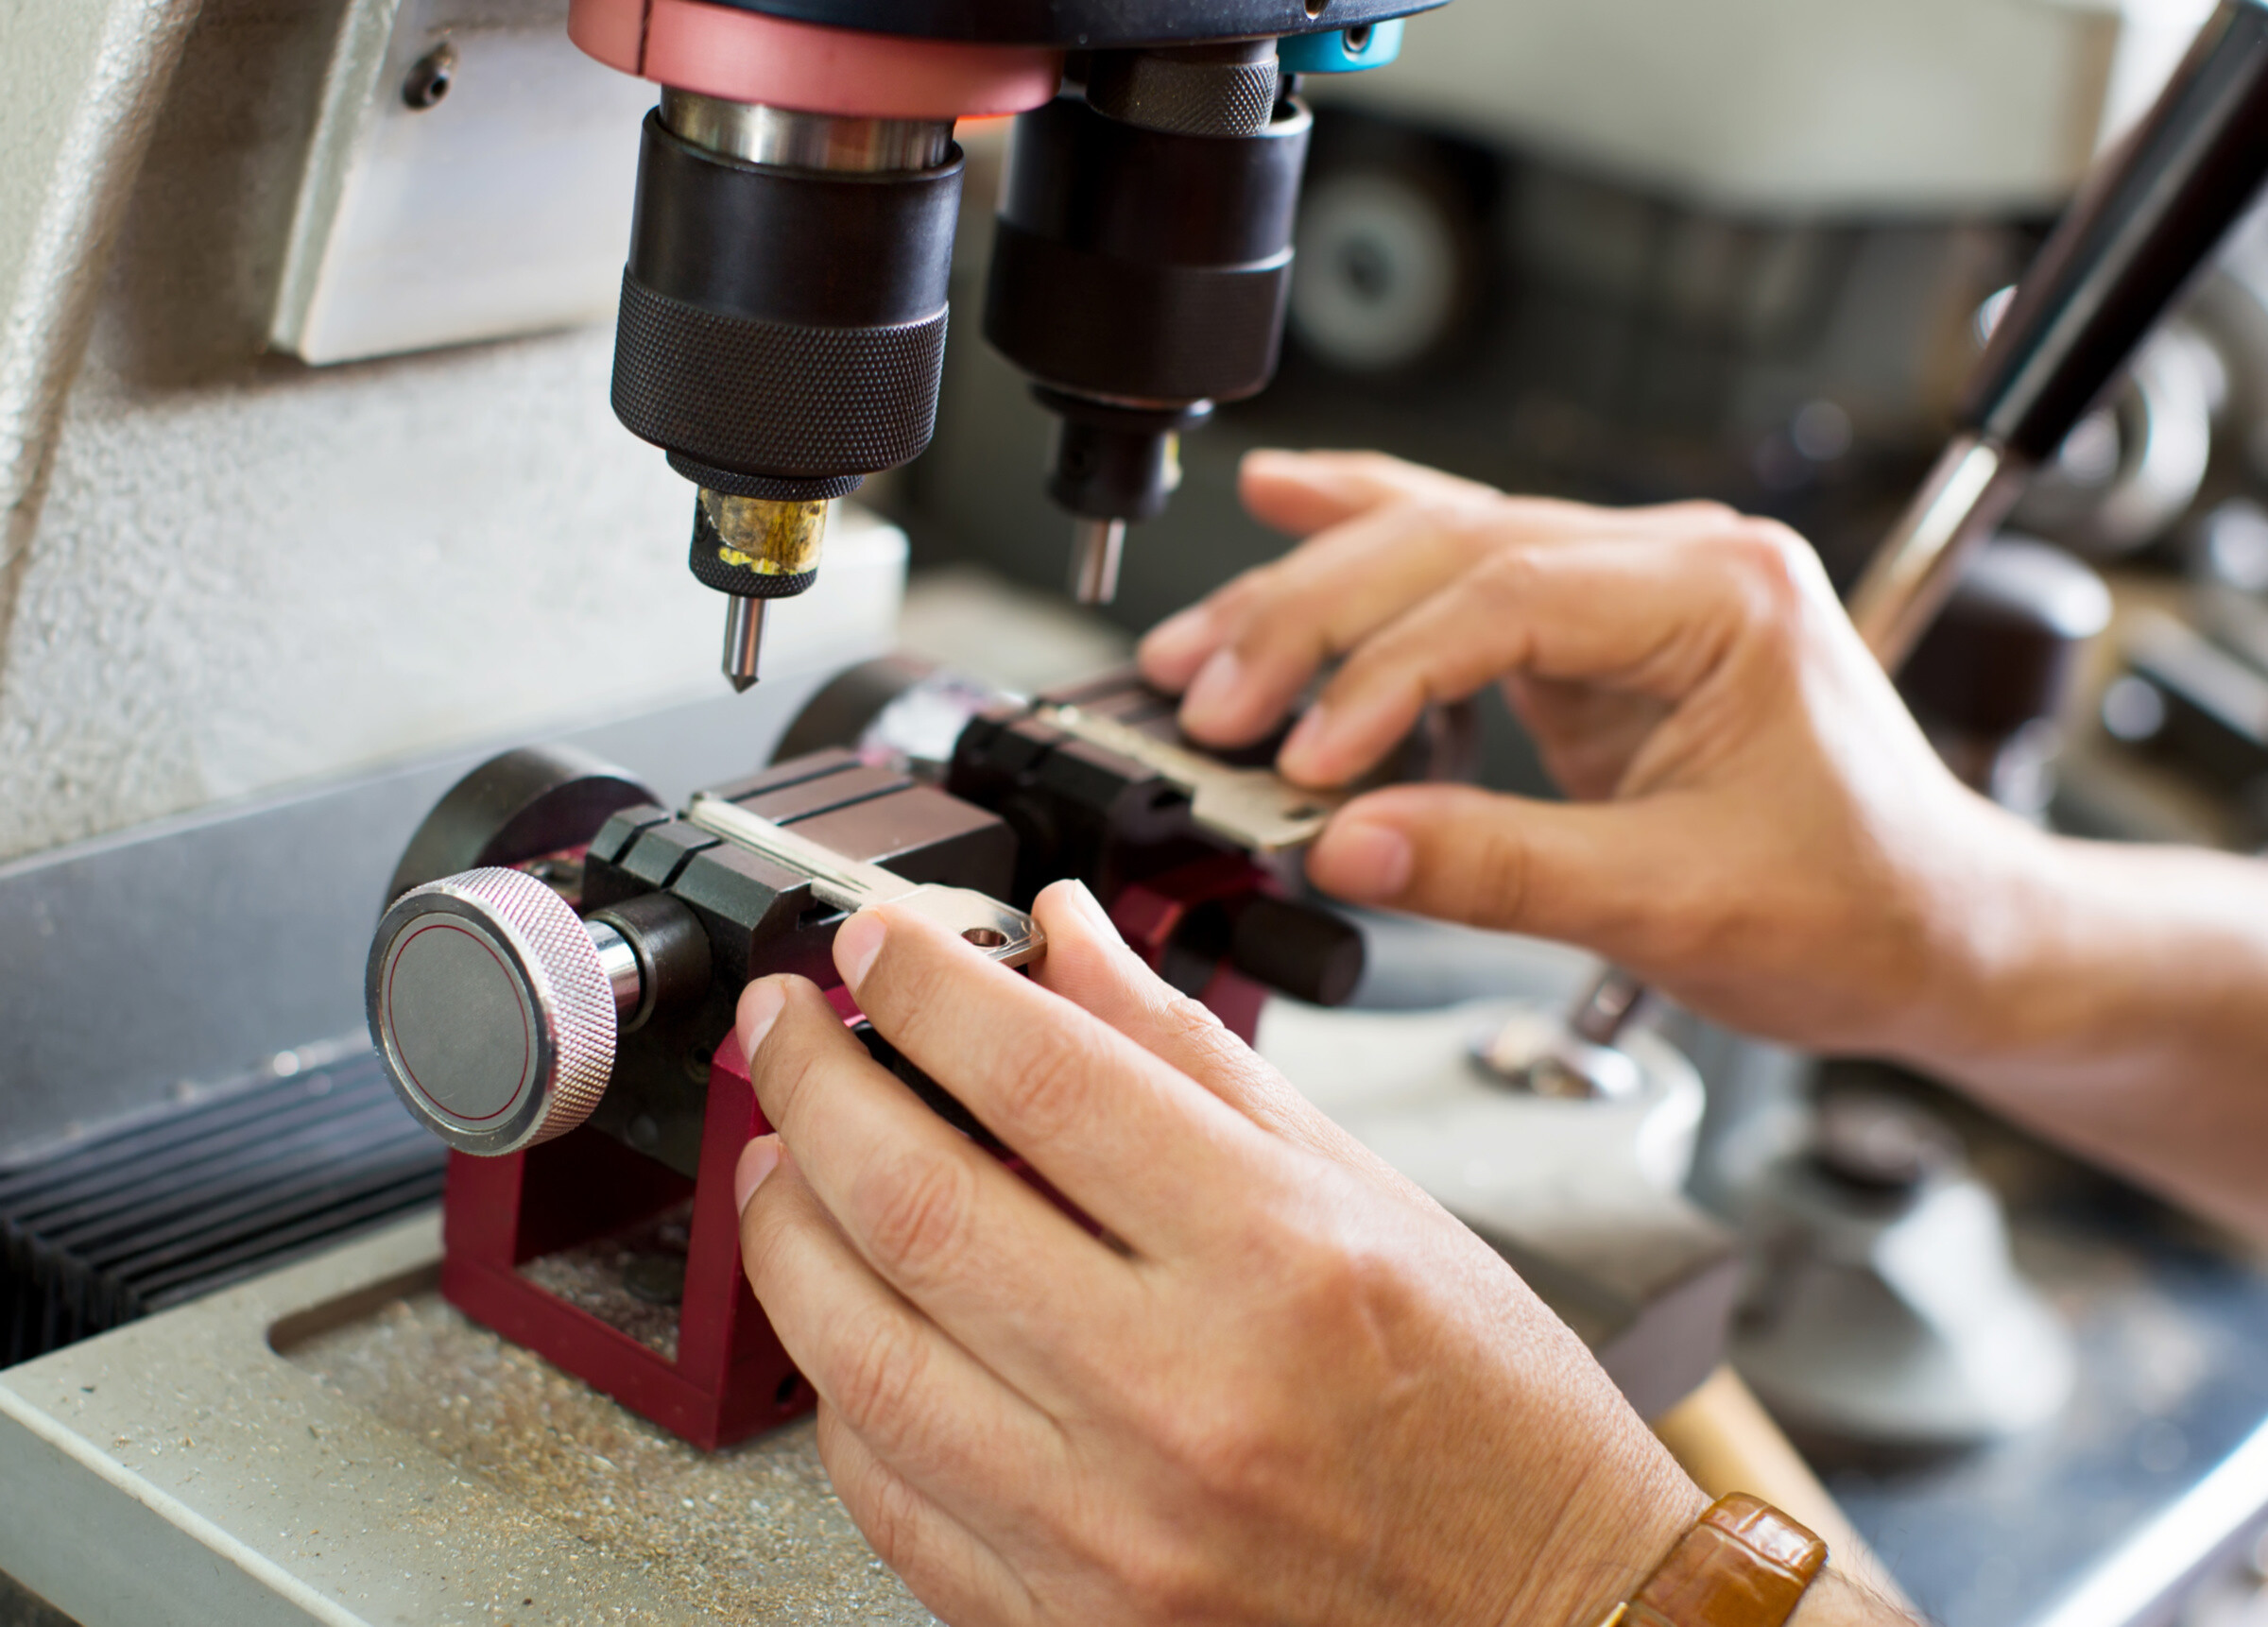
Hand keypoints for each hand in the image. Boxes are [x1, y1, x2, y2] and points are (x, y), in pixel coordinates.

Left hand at [733, 884, 1704, 1626]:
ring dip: (787, 1228)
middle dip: (812, 1081)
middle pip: (914, 1199)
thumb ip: (1196, 1061)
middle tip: (783, 1026)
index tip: (873, 946)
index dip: (923, 985)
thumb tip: (1070, 942)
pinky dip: (839, 1389)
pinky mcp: (1064, 1624)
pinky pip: (887, 1494)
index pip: (1042, 1076)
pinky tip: (849, 1319)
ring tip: (781, 1157)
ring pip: (859, 1350)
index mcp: (1276, 1258)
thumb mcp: (1377, 1201)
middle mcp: (1180, 1394)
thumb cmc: (1495, 1422)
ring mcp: (1108, 1529)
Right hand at [1139, 449, 2032, 1063]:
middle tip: (1208, 696)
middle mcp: (1678, 562)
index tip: (1304, 765)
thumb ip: (1500, 868)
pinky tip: (1289, 501)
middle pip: (1454, 544)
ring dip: (1312, 589)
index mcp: (1724, 596)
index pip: (1509, 598)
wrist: (1942, 928)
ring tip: (1202, 644)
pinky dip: (1369, 544)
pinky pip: (1466, 566)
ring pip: (1443, 543)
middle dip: (1313, 618)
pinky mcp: (1599, 632)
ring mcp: (1636, 588)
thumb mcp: (1677, 905)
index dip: (1386, 678)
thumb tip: (1345, 847)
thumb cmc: (1862, 908)